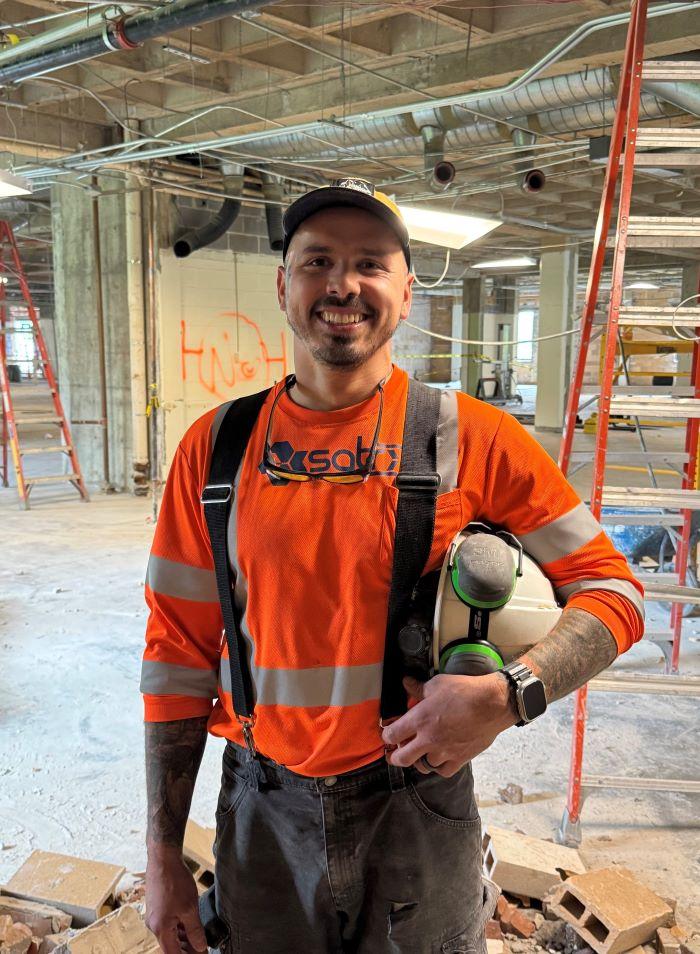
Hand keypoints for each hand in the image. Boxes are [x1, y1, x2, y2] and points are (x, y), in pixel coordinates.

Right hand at [145, 846, 207, 953]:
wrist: (163, 859)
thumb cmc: (175, 881)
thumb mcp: (190, 908)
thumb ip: (195, 931)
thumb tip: (201, 947)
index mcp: (161, 929)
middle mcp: (154, 926)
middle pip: (170, 946)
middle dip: (186, 950)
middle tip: (202, 949)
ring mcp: (154, 917)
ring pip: (170, 935)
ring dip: (183, 939)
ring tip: (199, 939)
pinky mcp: (156, 908)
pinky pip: (167, 924)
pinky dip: (178, 928)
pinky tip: (190, 926)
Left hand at [382, 673, 517, 777]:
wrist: (492, 704)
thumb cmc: (464, 691)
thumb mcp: (437, 683)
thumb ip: (418, 688)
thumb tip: (406, 683)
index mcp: (419, 719)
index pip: (392, 734)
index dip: (386, 735)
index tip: (388, 734)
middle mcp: (428, 739)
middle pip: (402, 758)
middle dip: (395, 757)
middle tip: (395, 753)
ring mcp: (444, 751)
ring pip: (423, 766)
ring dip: (419, 760)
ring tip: (420, 753)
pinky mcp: (460, 759)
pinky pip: (443, 771)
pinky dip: (439, 767)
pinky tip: (439, 759)